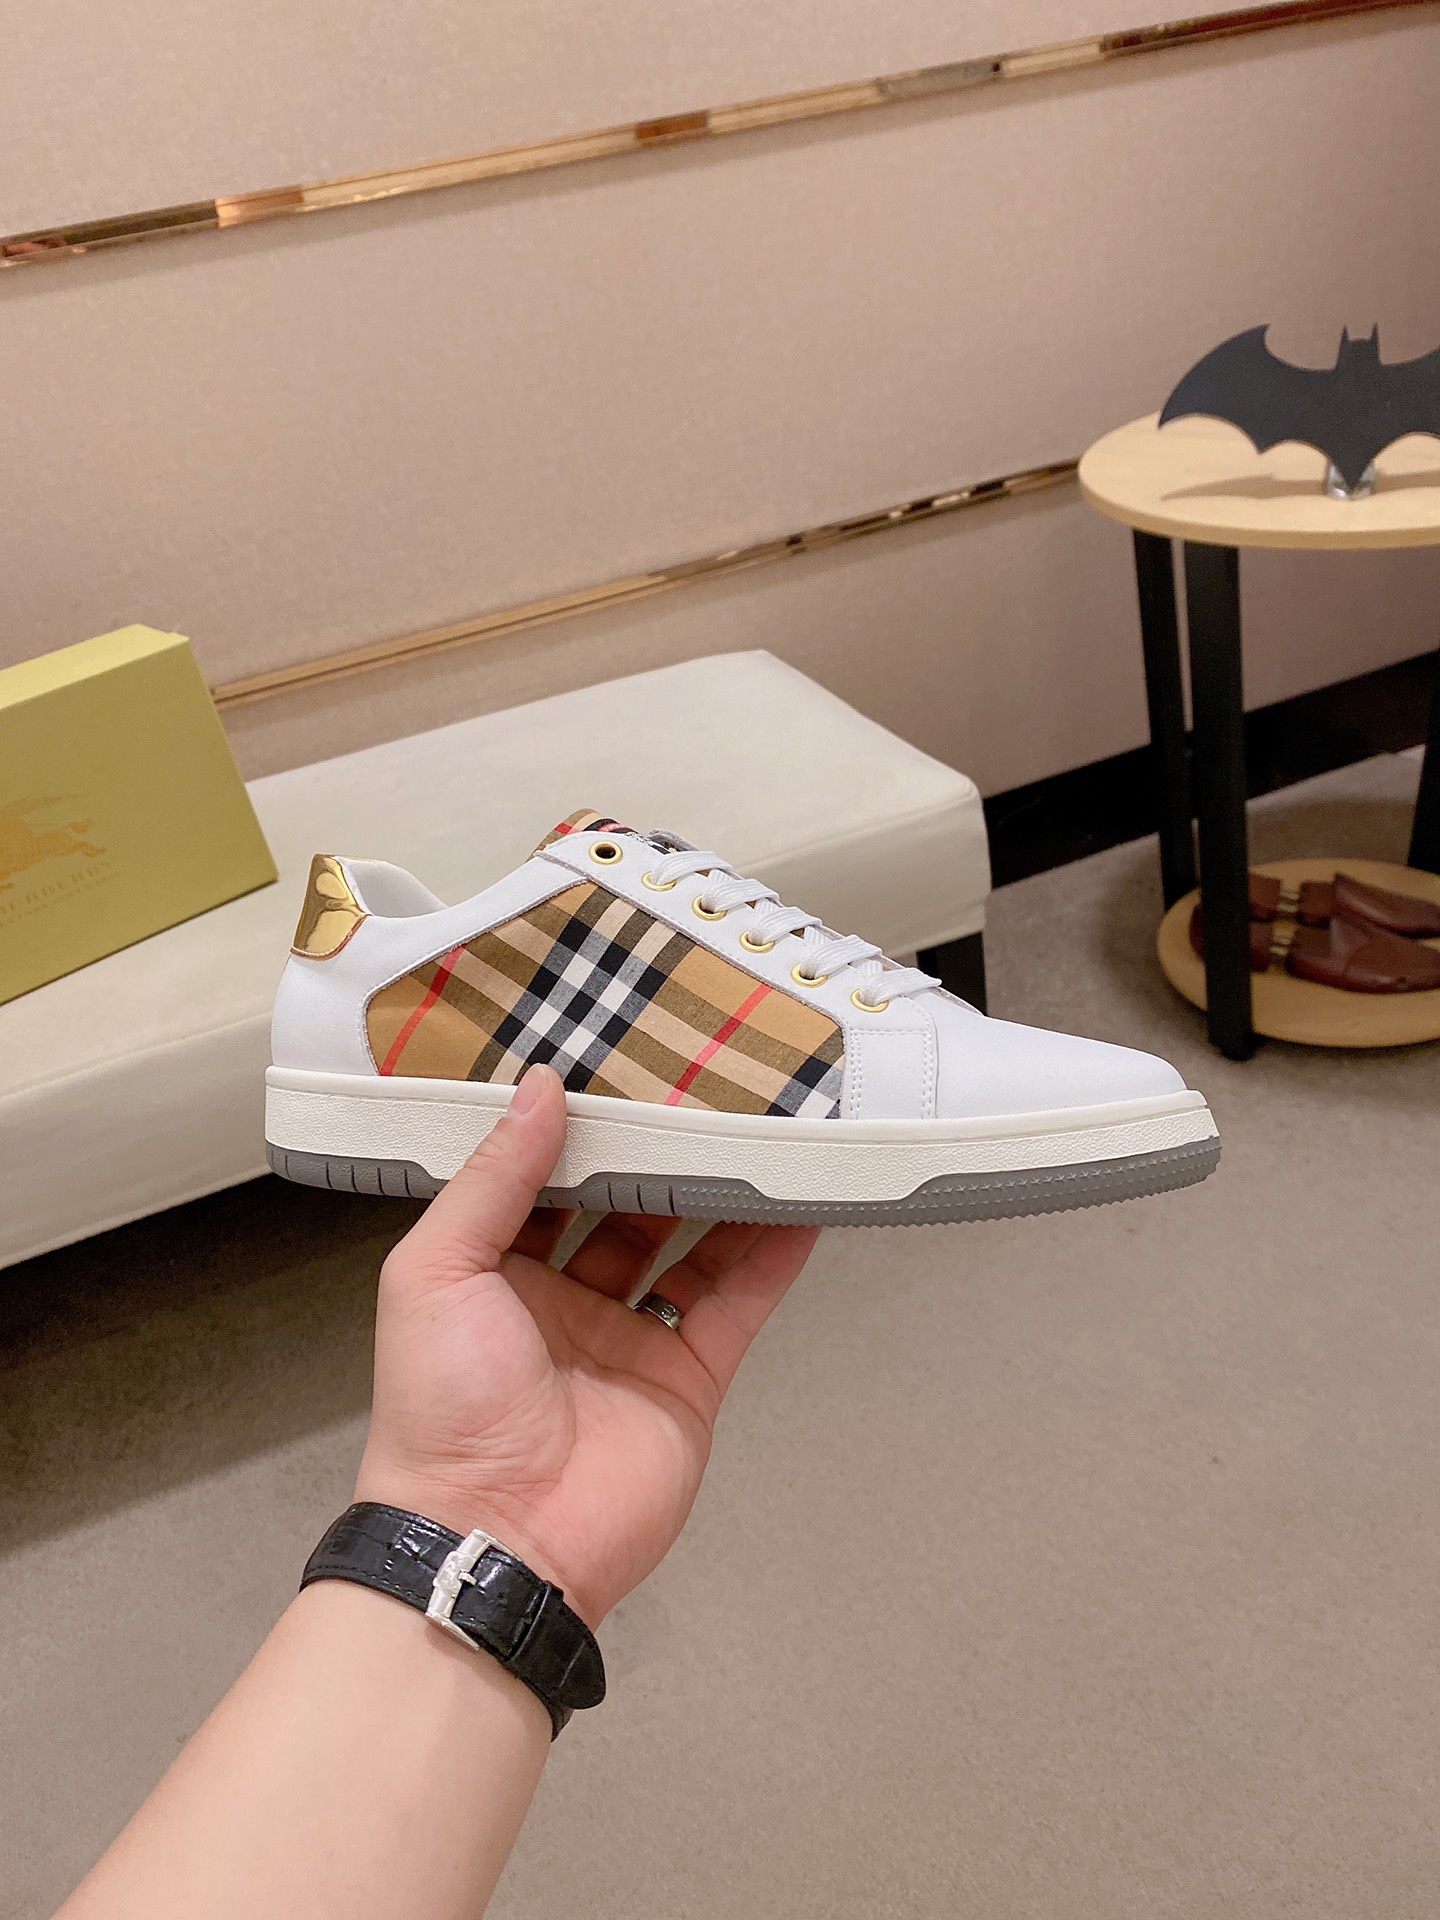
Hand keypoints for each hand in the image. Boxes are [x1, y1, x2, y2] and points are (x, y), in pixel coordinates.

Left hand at [354, 1064, 817, 1626]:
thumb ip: (494, 1178)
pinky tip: (799, 1206)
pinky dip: (770, 1258)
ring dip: (721, 1194)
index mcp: (494, 1274)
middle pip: (624, 1208)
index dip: (577, 1129)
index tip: (615, 1067)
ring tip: (762, 1128)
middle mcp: (563, 1302)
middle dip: (659, 1154)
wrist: (495, 1539)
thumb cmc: (441, 1408)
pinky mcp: (688, 1381)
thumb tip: (540, 1088)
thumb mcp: (438, 1271)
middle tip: (700, 1085)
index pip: (543, 1181)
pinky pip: (735, 1305)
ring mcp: (630, 1342)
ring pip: (688, 1248)